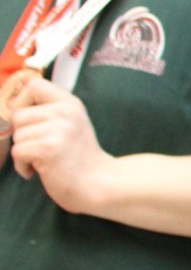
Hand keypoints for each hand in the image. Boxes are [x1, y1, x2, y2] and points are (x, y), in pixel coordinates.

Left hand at [8, 75, 110, 209]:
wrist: (99, 184)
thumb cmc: (80, 157)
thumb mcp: (71, 124)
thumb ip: (49, 111)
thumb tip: (12, 108)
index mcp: (70, 103)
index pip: (34, 85)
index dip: (23, 101)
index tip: (29, 119)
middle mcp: (65, 112)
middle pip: (18, 114)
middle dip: (23, 134)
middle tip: (43, 146)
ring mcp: (58, 130)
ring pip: (17, 135)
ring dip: (25, 152)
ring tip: (45, 160)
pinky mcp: (47, 149)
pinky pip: (17, 152)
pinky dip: (23, 166)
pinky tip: (40, 170)